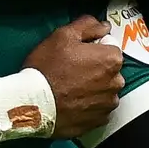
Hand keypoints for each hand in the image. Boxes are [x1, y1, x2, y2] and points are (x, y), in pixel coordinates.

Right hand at [22, 13, 126, 136]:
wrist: (32, 104)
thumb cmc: (47, 67)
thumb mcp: (63, 35)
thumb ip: (88, 25)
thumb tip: (104, 27)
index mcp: (111, 59)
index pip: (109, 48)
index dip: (92, 49)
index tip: (76, 55)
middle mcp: (116, 83)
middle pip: (109, 71)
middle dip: (95, 70)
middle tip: (71, 72)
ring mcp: (107, 104)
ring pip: (104, 91)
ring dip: (93, 89)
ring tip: (70, 90)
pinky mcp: (98, 122)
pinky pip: (97, 110)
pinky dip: (88, 107)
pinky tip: (72, 103)